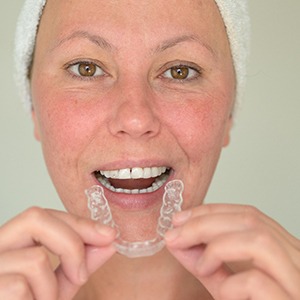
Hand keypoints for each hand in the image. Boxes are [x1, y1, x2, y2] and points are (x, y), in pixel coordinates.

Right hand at [0, 207, 116, 299]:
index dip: (78, 222)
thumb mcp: (59, 285)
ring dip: (51, 289)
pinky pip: (21, 286)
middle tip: (81, 275)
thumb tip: (109, 241)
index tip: (108, 235)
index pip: (44, 215)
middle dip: (70, 243)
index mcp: (12, 242)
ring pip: (35, 258)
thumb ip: (81, 262)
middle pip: (35, 218)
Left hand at [165, 204, 299, 298]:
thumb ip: (204, 262)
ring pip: (260, 241)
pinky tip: (224, 294)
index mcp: (284, 252)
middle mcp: (297, 262)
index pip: (249, 215)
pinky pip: (258, 281)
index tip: (180, 218)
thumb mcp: (225, 286)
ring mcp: (297, 283)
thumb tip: (176, 239)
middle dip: (205, 223)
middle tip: (174, 235)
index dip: (211, 211)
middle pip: (251, 221)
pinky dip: (232, 283)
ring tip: (201, 266)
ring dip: (218, 247)